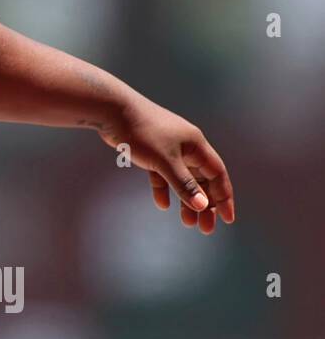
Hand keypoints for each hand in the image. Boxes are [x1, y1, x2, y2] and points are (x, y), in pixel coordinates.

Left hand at [92, 99, 235, 233]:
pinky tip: (162, 204)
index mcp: (196, 146)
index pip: (218, 175)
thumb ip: (183, 184)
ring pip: (182, 179)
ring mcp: (168, 148)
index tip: (227, 219)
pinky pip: (162, 174)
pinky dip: (164, 188)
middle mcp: (186, 147)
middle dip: (205, 204)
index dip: (224, 197)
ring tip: (187, 223)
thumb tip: (203, 205)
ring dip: (185, 200)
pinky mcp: (151, 151)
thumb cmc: (141, 132)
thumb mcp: (165, 161)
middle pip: (202, 180)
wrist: (112, 110)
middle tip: (206, 228)